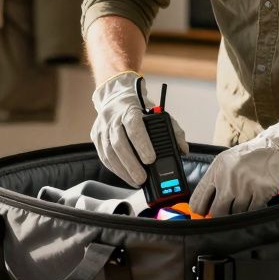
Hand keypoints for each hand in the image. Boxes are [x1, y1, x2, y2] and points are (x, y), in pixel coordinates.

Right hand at [90, 71, 188, 186]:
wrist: (115, 98)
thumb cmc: (139, 109)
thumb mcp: (158, 114)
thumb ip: (173, 130)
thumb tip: (183, 149)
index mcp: (129, 110)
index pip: (134, 126)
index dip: (142, 144)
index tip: (151, 159)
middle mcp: (112, 118)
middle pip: (119, 143)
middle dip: (131, 164)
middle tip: (142, 178)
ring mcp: (102, 128)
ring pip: (108, 153)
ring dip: (123, 170)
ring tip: (136, 181)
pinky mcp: (95, 137)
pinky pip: (103, 157)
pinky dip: (115, 169)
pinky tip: (125, 175)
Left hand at [190, 113, 278, 215]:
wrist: (278, 150)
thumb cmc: (252, 156)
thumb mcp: (228, 161)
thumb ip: (215, 180)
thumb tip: (205, 204)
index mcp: (217, 169)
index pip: (200, 197)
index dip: (199, 211)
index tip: (201, 217)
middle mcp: (228, 178)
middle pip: (217, 210)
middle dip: (219, 216)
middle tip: (224, 216)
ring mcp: (244, 186)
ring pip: (235, 213)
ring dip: (239, 212)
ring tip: (245, 199)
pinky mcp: (260, 192)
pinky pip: (251, 212)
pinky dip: (252, 210)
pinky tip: (255, 200)